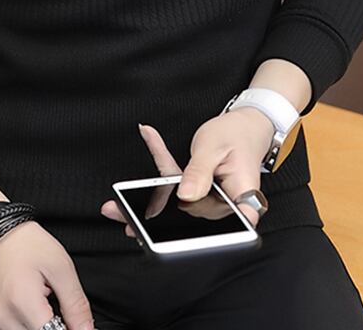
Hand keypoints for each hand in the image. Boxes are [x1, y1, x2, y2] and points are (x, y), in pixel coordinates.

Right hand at [0, 220, 95, 329]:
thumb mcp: (60, 267)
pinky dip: (33, 326)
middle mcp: (4, 318)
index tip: (77, 322)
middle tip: (63, 310)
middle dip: (57, 329)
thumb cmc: (27, 244)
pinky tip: (37, 308)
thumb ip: (75, 305)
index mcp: (23, 302)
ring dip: (44, 328)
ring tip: (48, 305)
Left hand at [99, 110, 274, 231]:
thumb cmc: (237, 134)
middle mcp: (224, 208)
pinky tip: (148, 141)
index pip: (217, 227)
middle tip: (122, 216)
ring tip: (116, 204)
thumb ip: (200, 172)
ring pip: (175, 205)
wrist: (246, 125)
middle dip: (151, 216)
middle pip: (187, 217)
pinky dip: (159, 170)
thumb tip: (186, 196)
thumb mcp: (214, 148)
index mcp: (238, 201)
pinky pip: (174, 188)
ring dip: (146, 199)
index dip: (187, 236)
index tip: (154, 236)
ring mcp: (209, 202)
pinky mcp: (198, 194)